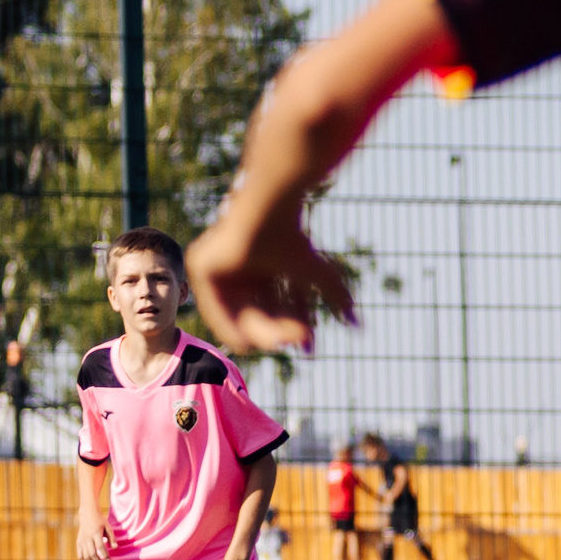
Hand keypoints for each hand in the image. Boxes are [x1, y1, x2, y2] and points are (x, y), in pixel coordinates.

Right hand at [76, 518, 111, 559]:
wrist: (87, 515)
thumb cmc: (100, 521)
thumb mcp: (108, 527)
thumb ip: (112, 538)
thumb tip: (115, 548)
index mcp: (95, 533)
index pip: (100, 547)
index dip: (104, 555)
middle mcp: (87, 538)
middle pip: (91, 553)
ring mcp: (81, 541)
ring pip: (84, 556)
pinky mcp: (78, 543)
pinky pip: (80, 555)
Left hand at [188, 209, 354, 354]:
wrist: (267, 214)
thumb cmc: (294, 240)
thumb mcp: (319, 274)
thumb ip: (338, 298)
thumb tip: (358, 326)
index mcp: (268, 266)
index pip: (282, 302)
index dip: (297, 324)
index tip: (309, 345)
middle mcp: (244, 268)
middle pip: (263, 309)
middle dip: (280, 330)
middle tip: (296, 342)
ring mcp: (221, 269)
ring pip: (240, 310)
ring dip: (260, 331)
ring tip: (277, 344)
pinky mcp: (202, 268)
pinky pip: (213, 306)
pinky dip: (228, 325)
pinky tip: (246, 343)